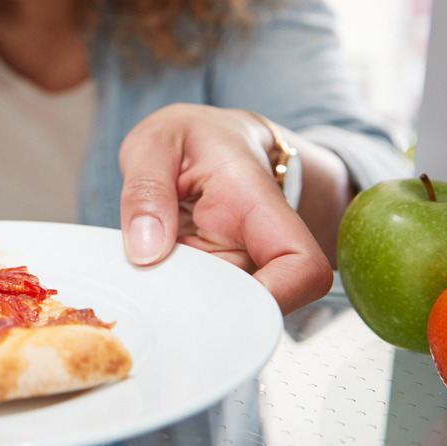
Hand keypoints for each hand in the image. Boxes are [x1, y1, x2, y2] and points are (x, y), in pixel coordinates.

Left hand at [117, 104, 331, 313]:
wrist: (206, 140)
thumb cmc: (189, 138)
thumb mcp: (154, 143)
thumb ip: (146, 190)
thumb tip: (146, 252)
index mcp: (256, 202)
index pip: (301, 266)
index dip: (273, 299)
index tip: (217, 303)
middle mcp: (259, 242)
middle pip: (252, 302)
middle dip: (201, 307)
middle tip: (151, 280)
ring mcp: (243, 263)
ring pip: (221, 307)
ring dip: (182, 300)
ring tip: (146, 267)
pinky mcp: (222, 276)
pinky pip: (202, 302)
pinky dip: (175, 296)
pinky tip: (152, 274)